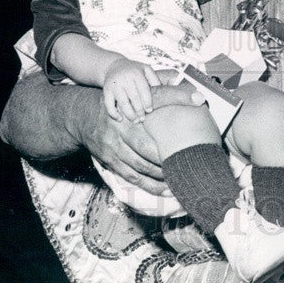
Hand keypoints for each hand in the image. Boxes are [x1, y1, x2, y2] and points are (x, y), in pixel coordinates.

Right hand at [78, 81, 204, 195]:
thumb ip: (166, 93)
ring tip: (179, 182)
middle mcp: (119, 130)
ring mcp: (112, 148)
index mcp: (130, 112)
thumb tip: (199, 94)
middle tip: (186, 167)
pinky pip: (131, 177)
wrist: (84, 117)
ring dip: (160, 177)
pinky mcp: (110, 162)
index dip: (169, 137)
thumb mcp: (138, 93)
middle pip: (145, 150)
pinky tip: (165, 189)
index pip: (152, 124)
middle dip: (166, 161)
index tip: (188, 144)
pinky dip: (149, 185)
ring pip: (139, 168)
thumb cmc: (123, 103)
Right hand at [103, 58, 160, 121]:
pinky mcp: (106, 91)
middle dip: (139, 111)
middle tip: (143, 119)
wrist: (113, 65)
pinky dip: (113, 113)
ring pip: (122, 103)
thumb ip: (154, 79)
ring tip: (135, 121)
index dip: (147, 102)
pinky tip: (120, 119)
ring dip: (129, 114)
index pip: (143, 90)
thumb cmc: (133, 70)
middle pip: (134, 98)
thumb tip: (163, 90)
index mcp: (136, 74)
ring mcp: (114, 85)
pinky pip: (109, 104)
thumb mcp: (145, 69)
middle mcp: (125, 79)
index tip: (149, 111)